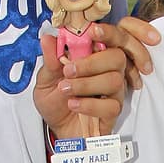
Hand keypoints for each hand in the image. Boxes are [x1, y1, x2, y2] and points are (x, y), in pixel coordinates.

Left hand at [33, 17, 159, 137]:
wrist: (57, 130)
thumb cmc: (56, 102)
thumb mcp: (46, 80)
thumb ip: (50, 61)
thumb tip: (48, 39)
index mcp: (94, 57)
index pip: (112, 38)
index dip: (108, 32)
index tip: (93, 31)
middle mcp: (108, 72)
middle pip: (118, 57)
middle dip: (93, 62)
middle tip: (69, 71)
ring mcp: (113, 93)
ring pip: (115, 81)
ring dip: (87, 84)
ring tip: (66, 89)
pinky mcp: (113, 113)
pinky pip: (111, 106)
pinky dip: (90, 104)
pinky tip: (73, 105)